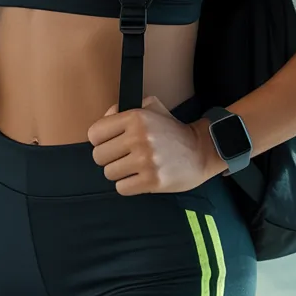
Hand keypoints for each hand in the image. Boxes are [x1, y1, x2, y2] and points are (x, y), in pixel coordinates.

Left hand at [87, 96, 226, 195]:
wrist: (200, 151)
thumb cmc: (171, 130)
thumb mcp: (150, 107)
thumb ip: (122, 110)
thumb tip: (103, 120)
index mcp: (135, 117)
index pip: (94, 133)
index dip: (100, 140)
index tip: (110, 143)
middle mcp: (139, 137)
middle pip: (99, 156)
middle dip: (108, 158)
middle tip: (123, 157)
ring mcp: (145, 160)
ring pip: (109, 173)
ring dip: (119, 173)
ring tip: (134, 167)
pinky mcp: (152, 181)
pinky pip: (121, 188)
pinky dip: (128, 185)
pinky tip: (139, 178)